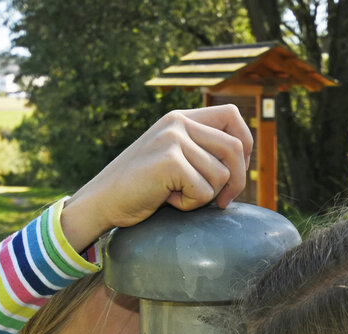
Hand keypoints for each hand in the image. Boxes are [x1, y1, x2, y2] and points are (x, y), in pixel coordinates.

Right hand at [59, 106, 253, 249]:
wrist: (102, 200)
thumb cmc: (140, 187)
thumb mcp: (172, 158)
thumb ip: (199, 150)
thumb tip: (242, 161)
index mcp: (180, 118)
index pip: (232, 115)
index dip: (245, 144)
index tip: (237, 171)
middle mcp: (177, 123)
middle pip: (235, 148)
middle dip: (236, 180)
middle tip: (223, 201)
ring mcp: (173, 140)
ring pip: (220, 174)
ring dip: (204, 195)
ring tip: (176, 194)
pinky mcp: (170, 161)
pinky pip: (204, 191)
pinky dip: (190, 204)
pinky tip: (167, 200)